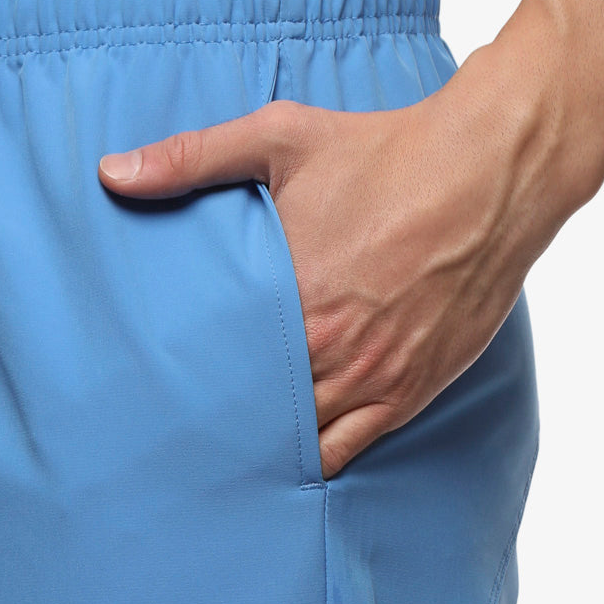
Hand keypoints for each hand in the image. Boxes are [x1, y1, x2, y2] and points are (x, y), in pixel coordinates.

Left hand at [97, 57, 538, 475]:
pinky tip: (284, 464)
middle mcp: (332, 350)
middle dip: (217, 426)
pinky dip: (315, 462)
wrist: (493, 168)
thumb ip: (190, 159)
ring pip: (299, 444)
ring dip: (261, 450)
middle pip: (253, 414)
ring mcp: (372, 378)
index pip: (217, 370)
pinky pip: (350, 452)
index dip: (184, 390)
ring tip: (218, 462)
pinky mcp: (409, 392)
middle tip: (173, 442)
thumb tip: (111, 172)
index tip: (150, 401)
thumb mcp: (281, 138)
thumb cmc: (385, 150)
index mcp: (292, 300)